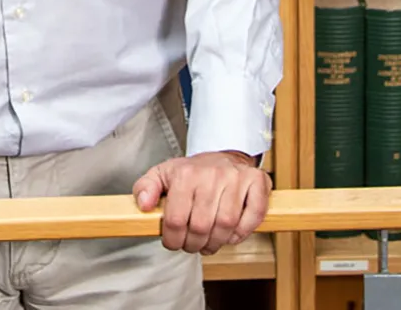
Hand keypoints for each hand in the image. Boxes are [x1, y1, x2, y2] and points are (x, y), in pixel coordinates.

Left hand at [132, 150, 270, 254]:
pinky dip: (242, 232)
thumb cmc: (193, 171)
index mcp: (185, 173)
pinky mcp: (257, 182)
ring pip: (226, 226)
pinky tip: (230, 233)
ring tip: (208, 242)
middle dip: (193, 245)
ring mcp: (236, 178)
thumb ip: (146, 187)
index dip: (172, 240)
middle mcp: (212, 174)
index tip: (173, 242)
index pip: (175, 220)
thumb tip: (144, 204)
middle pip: (200, 227)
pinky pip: (253, 217)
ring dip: (216, 243)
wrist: (222, 154)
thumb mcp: (163, 174)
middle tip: (191, 245)